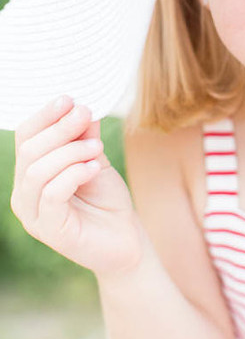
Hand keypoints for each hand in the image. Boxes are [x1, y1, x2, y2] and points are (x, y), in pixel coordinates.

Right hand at [11, 95, 144, 278]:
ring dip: (70, 151)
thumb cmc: (107, 200)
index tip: (69, 99)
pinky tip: (94, 167)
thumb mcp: (96, 160)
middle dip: (60, 128)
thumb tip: (80, 108)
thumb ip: (85, 137)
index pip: (25, 137)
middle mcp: (24, 193)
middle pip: (29, 150)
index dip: (45, 116)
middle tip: (87, 115)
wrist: (126, 239)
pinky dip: (73, 174)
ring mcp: (33, 214)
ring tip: (97, 147)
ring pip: (37, 171)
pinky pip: (51, 194)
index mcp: (30, 173)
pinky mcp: (49, 230)